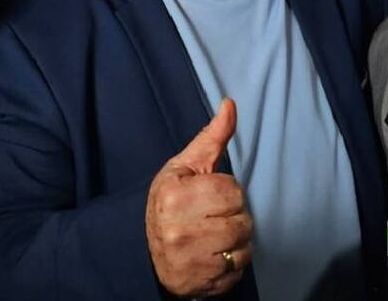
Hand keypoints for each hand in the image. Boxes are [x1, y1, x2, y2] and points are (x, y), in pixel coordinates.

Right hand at [145, 99, 252, 296]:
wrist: (144, 251)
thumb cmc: (170, 203)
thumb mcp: (184, 167)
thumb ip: (211, 138)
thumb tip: (230, 104)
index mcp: (176, 197)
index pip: (232, 191)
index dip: (226, 192)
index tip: (208, 197)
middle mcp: (180, 231)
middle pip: (242, 220)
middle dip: (234, 217)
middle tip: (212, 217)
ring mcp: (190, 262)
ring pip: (244, 247)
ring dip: (236, 242)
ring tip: (214, 236)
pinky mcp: (201, 285)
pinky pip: (238, 271)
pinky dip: (231, 264)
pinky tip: (213, 256)